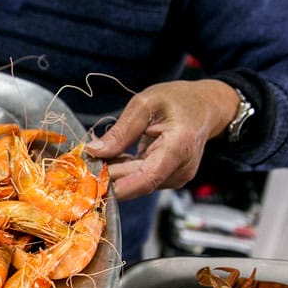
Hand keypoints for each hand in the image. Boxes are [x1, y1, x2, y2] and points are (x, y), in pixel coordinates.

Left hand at [84, 79, 241, 200]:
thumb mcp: (145, 104)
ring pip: (136, 182)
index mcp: (178, 146)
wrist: (205, 107)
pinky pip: (140, 178)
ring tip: (94, 155)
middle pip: (137, 181)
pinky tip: (109, 157)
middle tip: (81, 163)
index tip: (93, 186)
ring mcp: (176, 176)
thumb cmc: (178, 100)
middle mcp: (180, 168)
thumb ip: (121, 131)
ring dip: (114, 172)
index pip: (147, 177)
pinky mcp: (169, 178)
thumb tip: (95, 152)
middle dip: (108, 175)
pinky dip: (123, 170)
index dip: (119, 187)